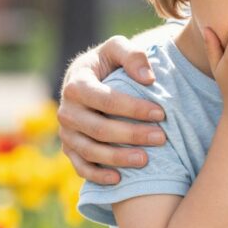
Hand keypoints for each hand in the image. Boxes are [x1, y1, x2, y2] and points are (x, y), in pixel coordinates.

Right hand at [58, 36, 167, 184]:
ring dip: (118, 158)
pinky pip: (80, 167)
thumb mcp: (118, 48)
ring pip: (89, 151)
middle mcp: (66, 110)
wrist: (91, 78)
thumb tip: (148, 79)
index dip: (133, 108)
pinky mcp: (69, 149)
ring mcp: (66, 132)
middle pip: (98, 128)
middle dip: (131, 134)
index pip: (105, 99)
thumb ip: (132, 55)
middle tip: (161, 138)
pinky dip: (97, 175)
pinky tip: (119, 178)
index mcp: (77, 84)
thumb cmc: (109, 63)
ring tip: (146, 159)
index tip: (161, 113)